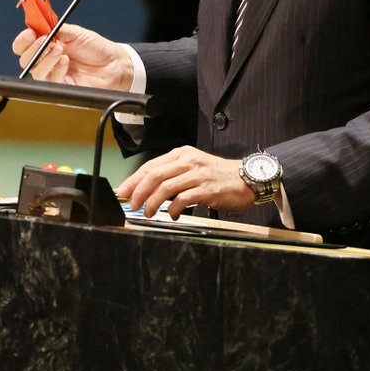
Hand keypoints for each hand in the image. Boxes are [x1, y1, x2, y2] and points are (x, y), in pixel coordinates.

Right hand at [12, 23, 133, 90]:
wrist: (113, 64)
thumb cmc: (96, 48)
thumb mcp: (76, 33)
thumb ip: (56, 29)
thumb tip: (40, 24)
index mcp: (47, 44)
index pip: (25, 44)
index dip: (23, 39)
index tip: (30, 32)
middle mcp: (47, 60)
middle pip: (25, 59)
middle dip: (32, 49)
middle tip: (43, 40)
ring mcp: (53, 74)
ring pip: (35, 70)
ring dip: (46, 59)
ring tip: (60, 50)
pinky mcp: (60, 86)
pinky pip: (49, 80)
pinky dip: (56, 69)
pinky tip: (66, 62)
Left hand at [115, 146, 254, 218]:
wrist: (246, 179)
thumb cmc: (218, 176)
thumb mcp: (193, 167)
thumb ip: (173, 175)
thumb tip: (148, 190)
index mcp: (182, 154)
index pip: (151, 166)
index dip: (134, 180)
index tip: (123, 191)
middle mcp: (188, 161)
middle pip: (155, 175)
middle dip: (139, 191)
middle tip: (132, 204)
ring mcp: (197, 174)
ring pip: (166, 187)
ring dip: (153, 202)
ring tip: (149, 213)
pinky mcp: (206, 189)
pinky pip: (183, 199)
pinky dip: (174, 209)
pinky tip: (173, 216)